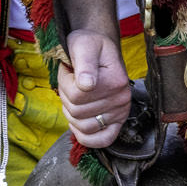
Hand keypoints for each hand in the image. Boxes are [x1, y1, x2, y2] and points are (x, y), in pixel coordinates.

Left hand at [60, 27, 131, 148]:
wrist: (100, 47)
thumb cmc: (89, 46)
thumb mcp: (83, 46)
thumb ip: (85, 63)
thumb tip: (87, 85)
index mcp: (115, 80)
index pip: (77, 94)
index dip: (65, 82)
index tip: (69, 69)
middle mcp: (122, 98)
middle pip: (78, 112)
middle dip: (66, 97)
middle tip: (70, 82)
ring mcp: (121, 111)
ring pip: (84, 127)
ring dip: (72, 113)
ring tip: (74, 95)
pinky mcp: (118, 121)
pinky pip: (104, 140)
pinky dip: (87, 138)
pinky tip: (78, 126)